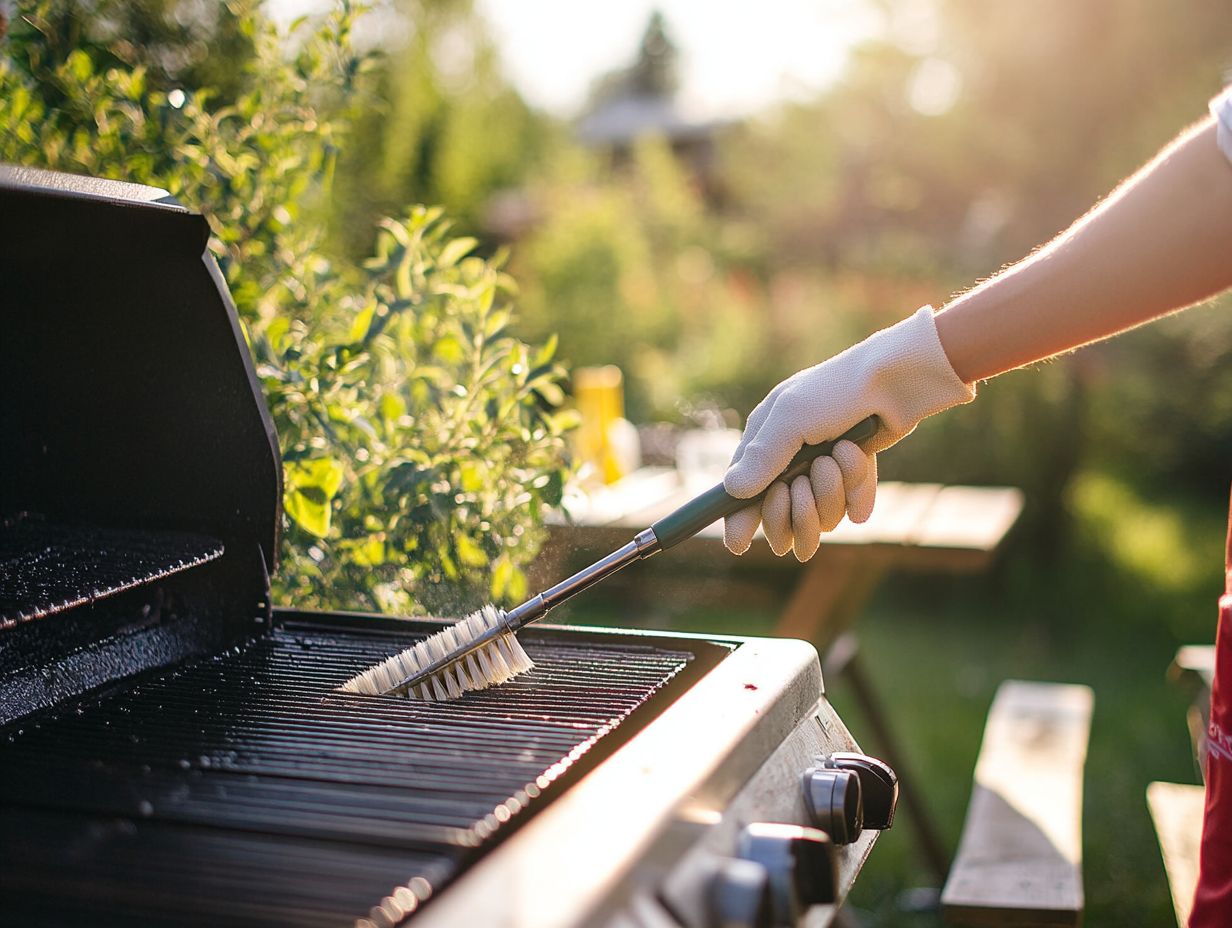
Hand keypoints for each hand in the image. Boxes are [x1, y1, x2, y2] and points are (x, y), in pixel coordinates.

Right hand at [723, 306, 974, 559]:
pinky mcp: (854, 481)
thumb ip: (762, 458)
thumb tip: (732, 490)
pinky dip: (857, 488)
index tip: (739, 543)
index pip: (742, 493)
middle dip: (794, 508)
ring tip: (841, 455)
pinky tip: (862, 456)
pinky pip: (850, 509)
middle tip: (801, 486)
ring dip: (830, 491)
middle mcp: (791, 462)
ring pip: (819, 518)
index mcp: (765, 442)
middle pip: (780, 517)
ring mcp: (823, 473)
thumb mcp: (790, 419)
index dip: (739, 519)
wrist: (896, 381)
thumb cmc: (836, 392)